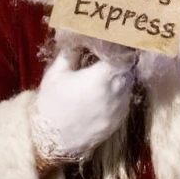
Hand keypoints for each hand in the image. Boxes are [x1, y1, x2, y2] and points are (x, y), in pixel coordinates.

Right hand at [28, 46, 134, 167]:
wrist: (51, 140)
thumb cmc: (51, 103)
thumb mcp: (57, 73)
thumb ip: (71, 52)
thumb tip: (79, 38)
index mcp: (101, 76)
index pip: (122, 55)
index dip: (119, 49)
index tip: (113, 45)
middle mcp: (115, 92)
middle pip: (128, 70)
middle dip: (121, 62)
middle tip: (109, 58)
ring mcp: (119, 109)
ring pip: (129, 86)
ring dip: (121, 78)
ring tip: (106, 76)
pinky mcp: (119, 122)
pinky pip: (125, 101)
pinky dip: (119, 94)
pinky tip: (105, 94)